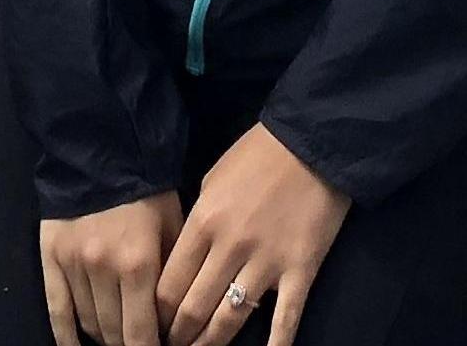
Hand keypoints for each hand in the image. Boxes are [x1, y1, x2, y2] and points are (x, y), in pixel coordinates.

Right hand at [41, 192, 181, 345]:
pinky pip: (57, 310)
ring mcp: (73, 266)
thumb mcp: (173, 227)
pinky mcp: (50, 258)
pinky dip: (66, 337)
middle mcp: (103, 271)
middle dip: (129, 343)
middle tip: (140, 336)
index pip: (142, 336)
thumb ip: (174, 276)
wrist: (103, 148)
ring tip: (116, 333)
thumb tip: (175, 322)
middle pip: (114, 334)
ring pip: (89, 324)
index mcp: (138, 265)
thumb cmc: (146, 190)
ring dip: (105, 336)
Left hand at [157, 124, 350, 345]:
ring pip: (229, 320)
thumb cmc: (258, 155)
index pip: (169, 282)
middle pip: (194, 308)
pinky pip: (284, 320)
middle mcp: (229, 247)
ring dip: (211, 344)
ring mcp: (266, 263)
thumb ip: (199, 220)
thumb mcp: (213, 179)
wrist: (311, 141)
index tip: (154, 325)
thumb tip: (186, 258)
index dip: (158, 313)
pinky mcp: (299, 272)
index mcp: (203, 222)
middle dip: (178, 335)